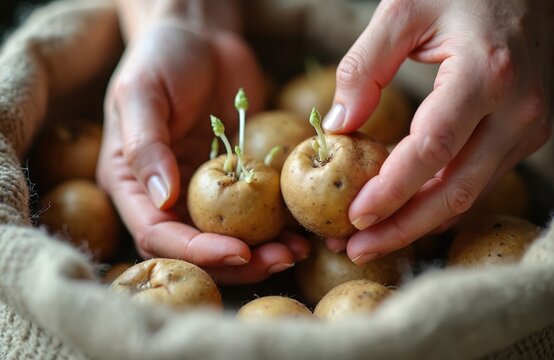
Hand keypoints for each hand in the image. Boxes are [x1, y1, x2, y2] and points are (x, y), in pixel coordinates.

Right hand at [97, 20, 308, 283]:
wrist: (200, 36)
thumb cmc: (160, 57)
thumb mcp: (140, 93)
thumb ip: (145, 145)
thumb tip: (163, 198)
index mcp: (133, 185)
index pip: (158, 235)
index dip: (197, 251)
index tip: (239, 251)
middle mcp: (166, 196)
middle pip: (197, 246)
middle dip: (238, 261)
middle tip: (279, 259)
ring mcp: (203, 189)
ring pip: (230, 236)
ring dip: (263, 251)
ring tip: (297, 251)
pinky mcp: (236, 177)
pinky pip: (256, 210)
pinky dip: (278, 224)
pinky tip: (302, 228)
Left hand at [322, 0, 552, 262]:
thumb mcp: (402, 10)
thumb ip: (364, 67)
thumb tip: (339, 126)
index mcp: (484, 75)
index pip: (431, 151)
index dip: (390, 191)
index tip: (353, 217)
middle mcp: (516, 110)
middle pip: (456, 190)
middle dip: (403, 227)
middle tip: (356, 249)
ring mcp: (528, 126)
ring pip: (470, 193)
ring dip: (419, 222)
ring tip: (372, 239)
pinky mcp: (524, 132)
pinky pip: (478, 178)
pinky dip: (440, 201)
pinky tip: (406, 212)